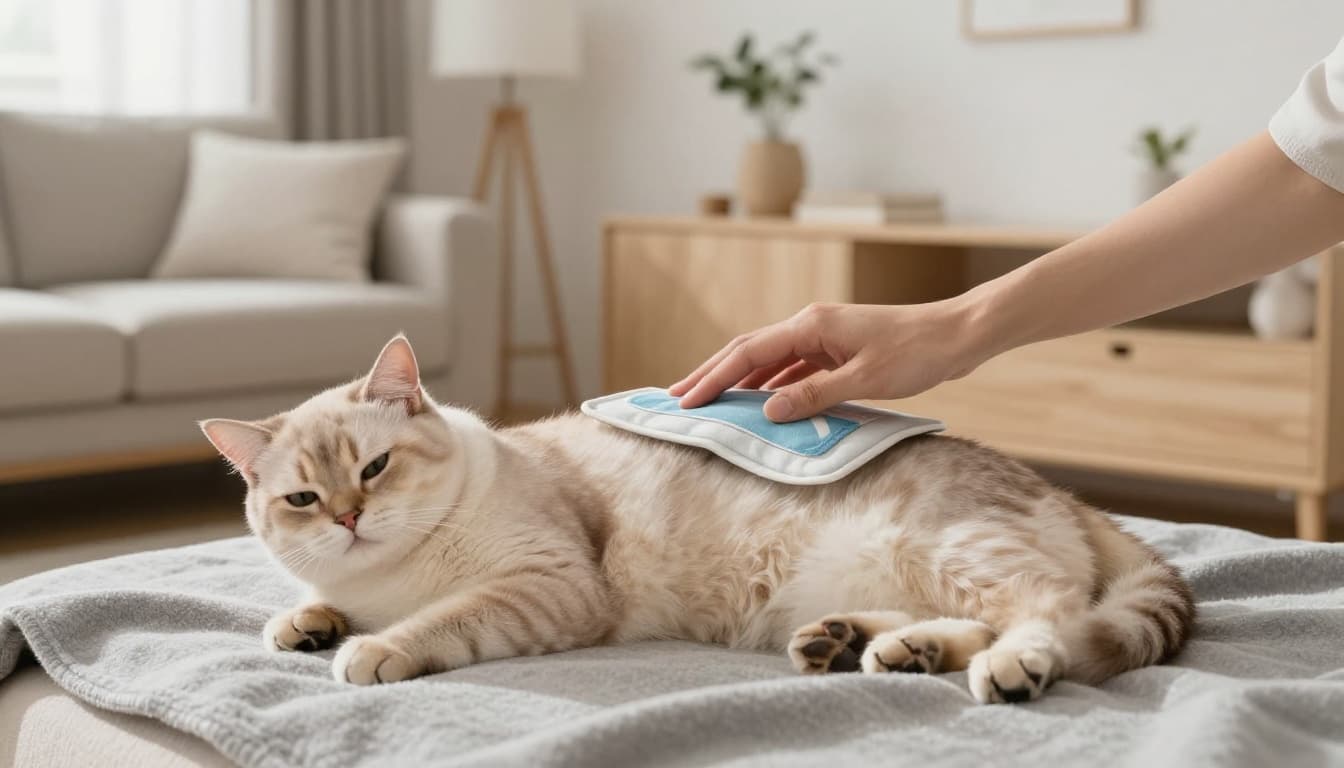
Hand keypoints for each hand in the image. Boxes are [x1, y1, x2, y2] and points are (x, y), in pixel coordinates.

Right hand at [669, 301, 982, 421]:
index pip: (747, 353)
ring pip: (769, 360)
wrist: (958, 335)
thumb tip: (768, 412)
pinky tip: (762, 405)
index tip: (685, 400)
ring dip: (739, 382)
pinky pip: (793, 368)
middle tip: (678, 398)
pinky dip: (772, 386)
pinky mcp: (838, 350)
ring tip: (711, 404)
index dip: (713, 377)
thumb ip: (814, 395)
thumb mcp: (865, 379)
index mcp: (811, 325)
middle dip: (712, 374)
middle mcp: (811, 325)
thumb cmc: (918, 352)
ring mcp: (824, 337)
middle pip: (748, 351)